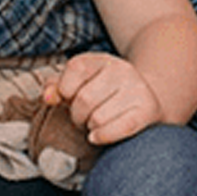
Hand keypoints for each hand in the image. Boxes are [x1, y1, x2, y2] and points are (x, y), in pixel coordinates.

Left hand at [46, 52, 162, 144]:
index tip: (71, 98)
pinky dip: (104, 136)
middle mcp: (122, 69)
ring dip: (92, 128)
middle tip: (85, 118)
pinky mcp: (148, 109)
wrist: (145, 100)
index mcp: (103, 60)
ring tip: (98, 123)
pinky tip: (97, 136)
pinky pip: (120, 127)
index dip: (65, 89)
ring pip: (98, 118)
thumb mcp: (80, 84)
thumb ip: (57, 87)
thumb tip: (49, 97)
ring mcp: (137, 88)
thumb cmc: (104, 97)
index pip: (76, 67)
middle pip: (84, 99)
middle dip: (78, 116)